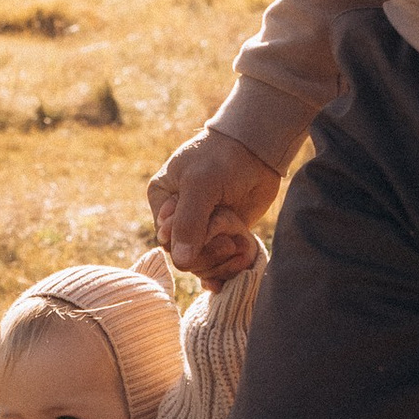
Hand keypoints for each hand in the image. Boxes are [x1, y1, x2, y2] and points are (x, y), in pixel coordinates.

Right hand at [148, 123, 281, 275]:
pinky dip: (228, 270)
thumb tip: (180, 262)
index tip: (212, 227)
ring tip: (239, 247)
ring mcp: (202, 228)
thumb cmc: (222, 159)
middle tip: (230, 244)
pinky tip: (237, 268)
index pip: (167, 240)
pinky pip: (220, 263)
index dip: (188, 243)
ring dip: (222, 262)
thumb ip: (189, 223)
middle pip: (184, 256)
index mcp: (162, 202)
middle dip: (208, 254)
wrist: (256, 148)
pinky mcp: (223, 235)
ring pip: (203, 263)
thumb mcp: (200, 185)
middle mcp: (177, 218)